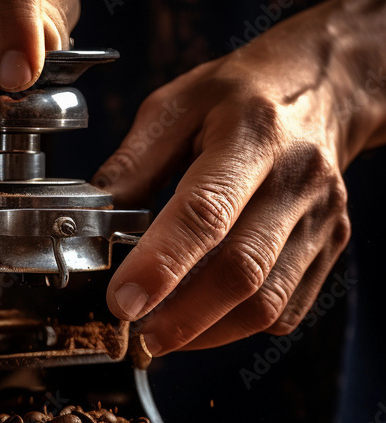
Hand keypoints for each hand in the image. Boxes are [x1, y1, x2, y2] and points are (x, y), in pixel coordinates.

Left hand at [96, 9, 357, 354]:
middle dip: (184, 317)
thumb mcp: (177, 105)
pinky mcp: (330, 245)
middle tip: (141, 335)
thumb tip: (92, 216)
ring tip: (164, 334)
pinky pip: (286, 310)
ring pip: (267, 302)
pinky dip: (239, 328)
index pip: (206, 212)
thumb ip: (134, 163)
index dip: (161, 264)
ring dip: (208, 331)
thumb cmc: (242, 95)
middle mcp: (297, 178)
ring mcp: (321, 217)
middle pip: (242, 270)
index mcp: (253, 135)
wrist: (323, 88)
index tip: (124, 301)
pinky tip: (204, 320)